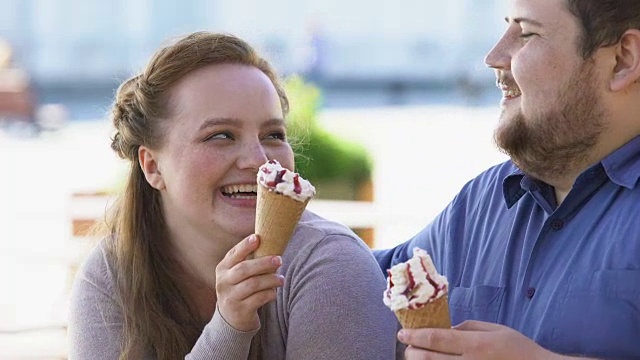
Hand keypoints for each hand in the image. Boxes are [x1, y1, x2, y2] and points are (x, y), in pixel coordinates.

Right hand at [215, 234, 283, 331]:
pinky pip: (258, 299)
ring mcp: (230, 297)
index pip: (233, 254)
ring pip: (253, 284)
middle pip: (244, 269)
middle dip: (263, 263)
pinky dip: (269, 293)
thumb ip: (248, 260)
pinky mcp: (240, 311)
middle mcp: (223, 282)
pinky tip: (274, 292)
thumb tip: (271, 240)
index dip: (245, 246)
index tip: (257, 238)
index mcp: (223, 269)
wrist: (232, 319)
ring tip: (281, 279)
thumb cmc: (240, 289)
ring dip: (270, 279)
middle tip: (279, 260)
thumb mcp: (237, 274)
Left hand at [398, 320, 559, 359]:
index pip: (436, 338)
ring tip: (415, 357)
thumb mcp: (496, 330)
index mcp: (476, 345)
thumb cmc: (519, 350)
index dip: (415, 335)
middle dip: (412, 352)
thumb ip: (469, 326)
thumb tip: (446, 327)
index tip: (402, 332)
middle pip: (429, 359)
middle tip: (406, 346)